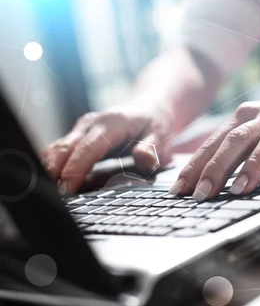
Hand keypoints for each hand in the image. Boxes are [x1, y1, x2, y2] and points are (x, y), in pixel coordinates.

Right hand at [42, 99, 173, 193]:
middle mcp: (92, 123)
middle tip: (56, 197)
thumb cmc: (155, 123)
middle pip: (65, 148)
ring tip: (53, 192)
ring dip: (52, 169)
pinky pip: (60, 149)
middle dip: (56, 172)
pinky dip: (55, 165)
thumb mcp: (160, 136)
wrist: (151, 107)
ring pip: (57, 148)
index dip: (75, 170)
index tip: (67, 189)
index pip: (87, 149)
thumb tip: (145, 160)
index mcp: (111, 124)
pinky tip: (57, 182)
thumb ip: (151, 149)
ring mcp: (83, 128)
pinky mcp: (79, 134)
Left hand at [170, 78, 259, 200]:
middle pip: (237, 140)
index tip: (179, 189)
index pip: (216, 142)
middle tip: (201, 194)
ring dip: (254, 166)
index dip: (196, 165)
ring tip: (240, 189)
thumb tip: (205, 177)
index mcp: (248, 116)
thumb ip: (238, 147)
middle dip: (217, 168)